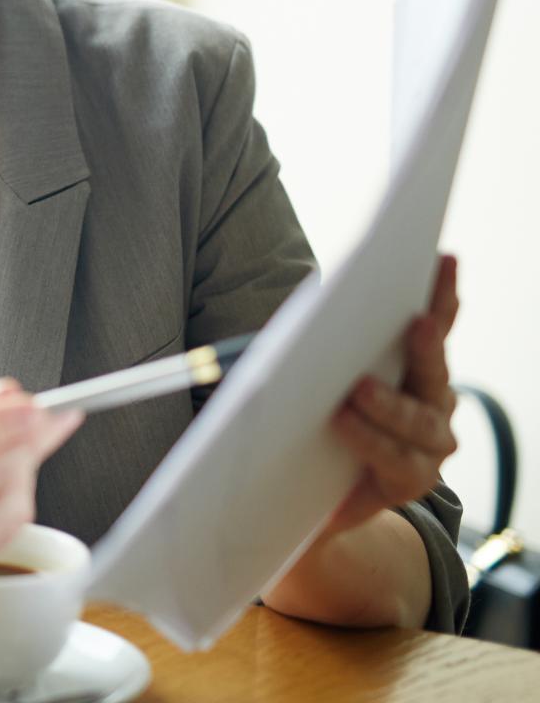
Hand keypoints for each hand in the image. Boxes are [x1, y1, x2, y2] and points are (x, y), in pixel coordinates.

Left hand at [323, 254, 460, 534]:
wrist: (315, 493)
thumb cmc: (316, 419)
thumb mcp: (313, 374)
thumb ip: (318, 344)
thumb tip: (308, 309)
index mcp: (414, 365)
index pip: (433, 322)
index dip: (440, 292)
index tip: (442, 258)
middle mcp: (433, 399)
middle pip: (433, 366)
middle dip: (427, 341)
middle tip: (415, 321)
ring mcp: (430, 442)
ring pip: (418, 419)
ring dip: (388, 403)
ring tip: (358, 389)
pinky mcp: (414, 480)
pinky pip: (397, 459)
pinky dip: (369, 440)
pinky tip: (344, 424)